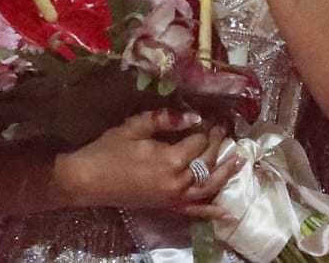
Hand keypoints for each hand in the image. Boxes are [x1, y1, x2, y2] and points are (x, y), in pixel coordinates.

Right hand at [60, 109, 241, 217]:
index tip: (213, 113)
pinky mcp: (168, 207)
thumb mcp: (135, 127)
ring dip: (226, 172)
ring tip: (240, 159)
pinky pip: (196, 212)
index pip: (199, 140)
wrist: (88, 181)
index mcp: (170, 159)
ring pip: (208, 186)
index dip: (207, 126)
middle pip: (207, 161)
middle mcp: (178, 182)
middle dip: (218, 142)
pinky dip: (214, 212)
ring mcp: (174, 198)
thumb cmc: (109, 150)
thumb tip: (195, 115)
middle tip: (223, 127)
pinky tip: (230, 214)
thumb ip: (166, 120)